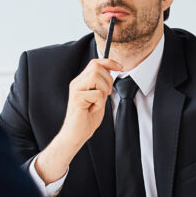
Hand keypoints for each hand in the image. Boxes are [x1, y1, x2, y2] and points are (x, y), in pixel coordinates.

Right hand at [33, 58, 122, 183]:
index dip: (109, 62)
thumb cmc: (87, 118)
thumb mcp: (98, 97)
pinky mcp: (77, 98)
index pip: (95, 63)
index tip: (120, 67)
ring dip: (104, 90)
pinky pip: (97, 94)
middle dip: (108, 79)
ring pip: (96, 77)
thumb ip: (102, 84)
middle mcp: (76, 83)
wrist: (76, 134)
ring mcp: (76, 90)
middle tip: (105, 94)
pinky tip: (92, 109)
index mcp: (81, 81)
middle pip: (97, 67)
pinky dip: (99, 103)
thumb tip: (111, 71)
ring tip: (98, 102)